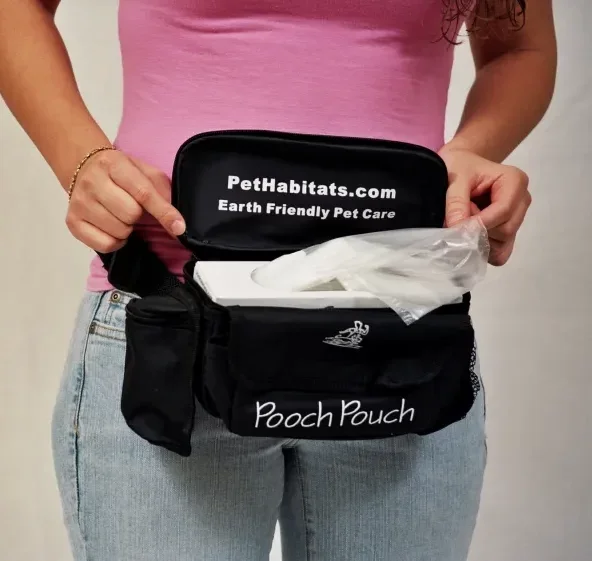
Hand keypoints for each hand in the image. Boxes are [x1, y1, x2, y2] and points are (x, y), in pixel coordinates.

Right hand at [65, 149, 185, 252]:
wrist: (83, 167)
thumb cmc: (120, 172)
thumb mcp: (144, 172)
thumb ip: (162, 191)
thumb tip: (177, 223)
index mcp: (114, 165)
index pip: (143, 193)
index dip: (164, 213)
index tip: (179, 228)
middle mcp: (92, 182)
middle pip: (131, 215)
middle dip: (139, 217)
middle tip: (134, 209)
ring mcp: (79, 203)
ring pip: (119, 231)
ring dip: (127, 229)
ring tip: (120, 216)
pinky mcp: (72, 222)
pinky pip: (105, 245)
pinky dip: (115, 241)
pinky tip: (112, 227)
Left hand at [439, 147, 531, 265]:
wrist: (461, 167)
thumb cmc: (460, 167)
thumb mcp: (455, 178)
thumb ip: (456, 203)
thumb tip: (458, 229)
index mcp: (515, 182)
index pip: (504, 211)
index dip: (480, 224)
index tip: (457, 228)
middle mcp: (521, 201)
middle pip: (505, 230)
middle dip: (479, 231)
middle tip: (458, 219)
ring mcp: (517, 218)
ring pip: (503, 244)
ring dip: (480, 240)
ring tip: (466, 222)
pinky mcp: (509, 232)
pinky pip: (500, 252)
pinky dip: (484, 249)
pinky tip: (471, 235)